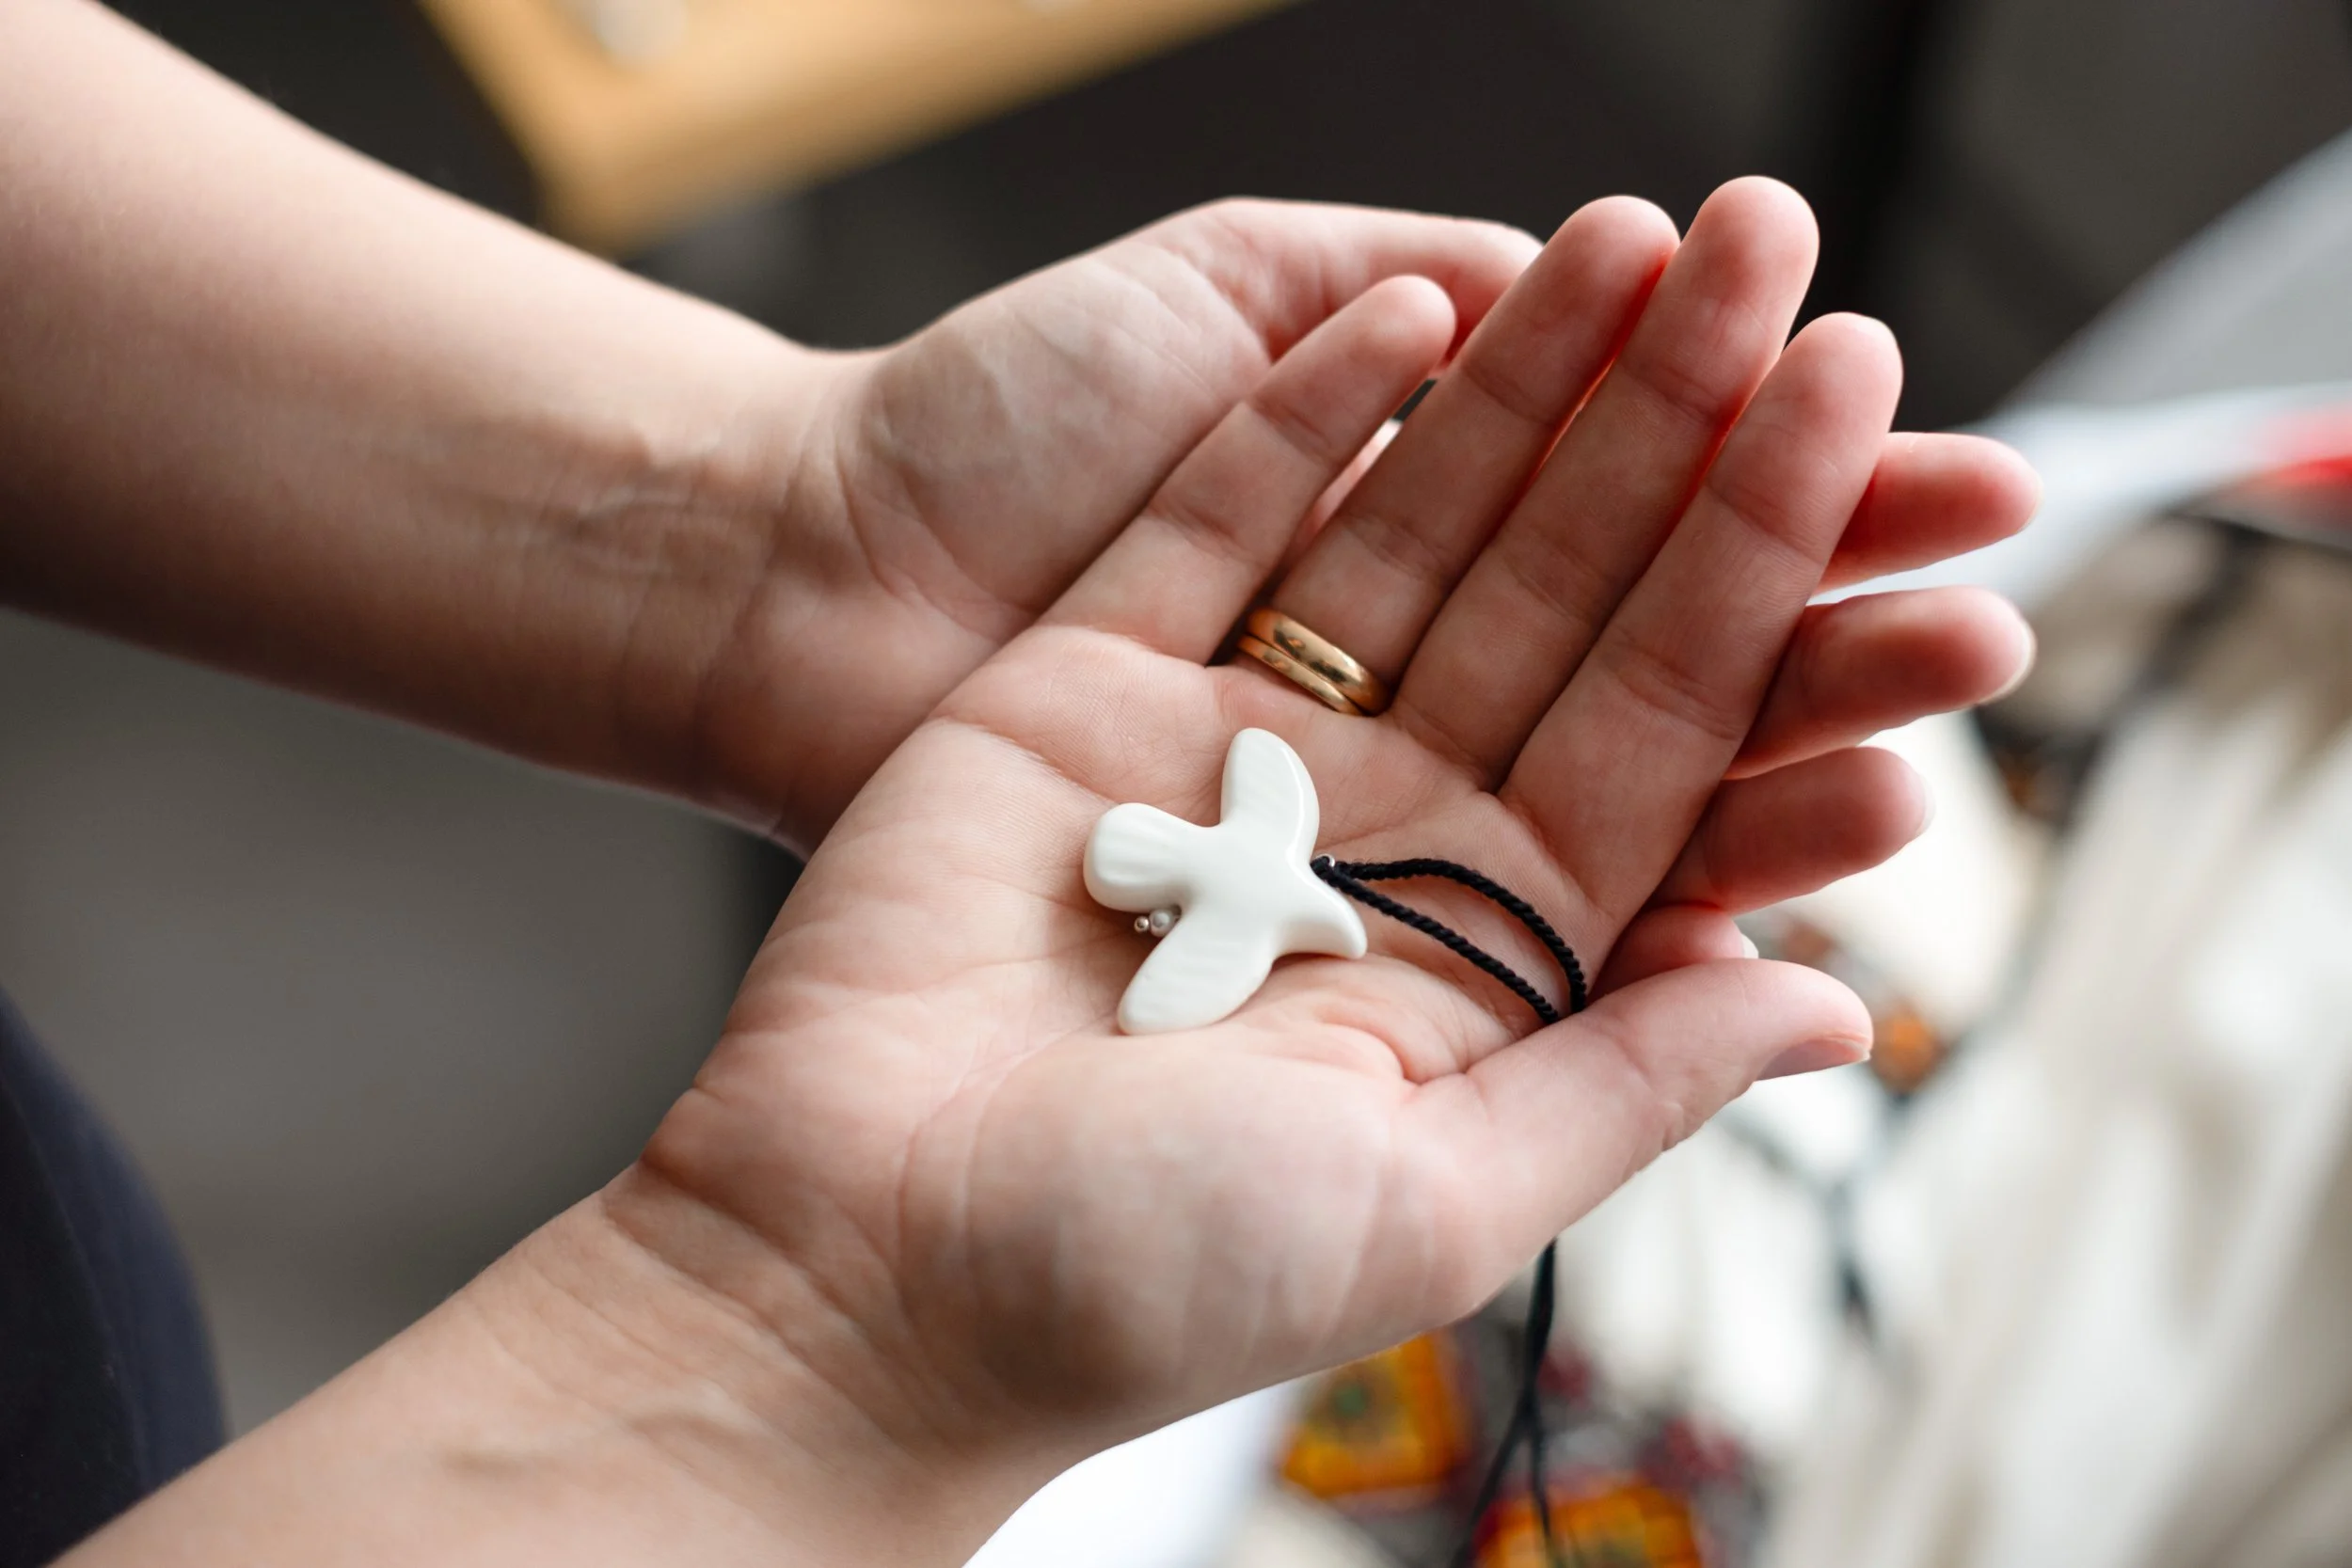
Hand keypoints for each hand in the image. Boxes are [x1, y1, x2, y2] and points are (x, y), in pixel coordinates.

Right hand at [625, 181, 2033, 1548]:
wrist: (846, 1264)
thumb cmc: (1131, 1279)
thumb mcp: (1430, 1203)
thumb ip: (1627, 1081)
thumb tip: (1833, 1010)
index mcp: (1482, 948)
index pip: (1666, 721)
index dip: (1767, 562)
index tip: (1868, 413)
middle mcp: (1375, 832)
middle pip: (1559, 594)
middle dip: (1667, 428)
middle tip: (1768, 248)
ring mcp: (1229, 752)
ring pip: (1404, 534)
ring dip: (1516, 388)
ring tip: (1622, 234)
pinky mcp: (1083, 690)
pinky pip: (1215, 527)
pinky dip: (1306, 423)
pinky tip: (1413, 316)